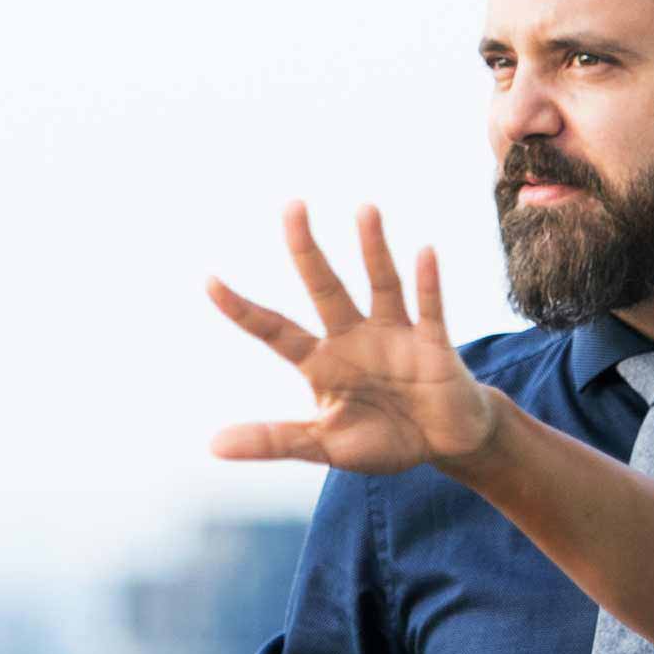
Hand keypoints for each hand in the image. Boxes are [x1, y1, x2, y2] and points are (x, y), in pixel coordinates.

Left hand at [210, 203, 502, 476]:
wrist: (443, 444)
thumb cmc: (382, 440)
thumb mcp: (323, 446)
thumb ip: (273, 441)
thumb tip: (213, 446)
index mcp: (321, 363)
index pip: (274, 330)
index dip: (244, 310)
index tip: (210, 281)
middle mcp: (353, 338)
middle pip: (325, 288)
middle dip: (307, 250)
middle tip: (292, 207)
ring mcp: (395, 336)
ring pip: (381, 284)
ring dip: (373, 249)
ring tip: (364, 210)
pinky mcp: (434, 344)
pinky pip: (430, 309)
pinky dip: (428, 283)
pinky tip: (424, 253)